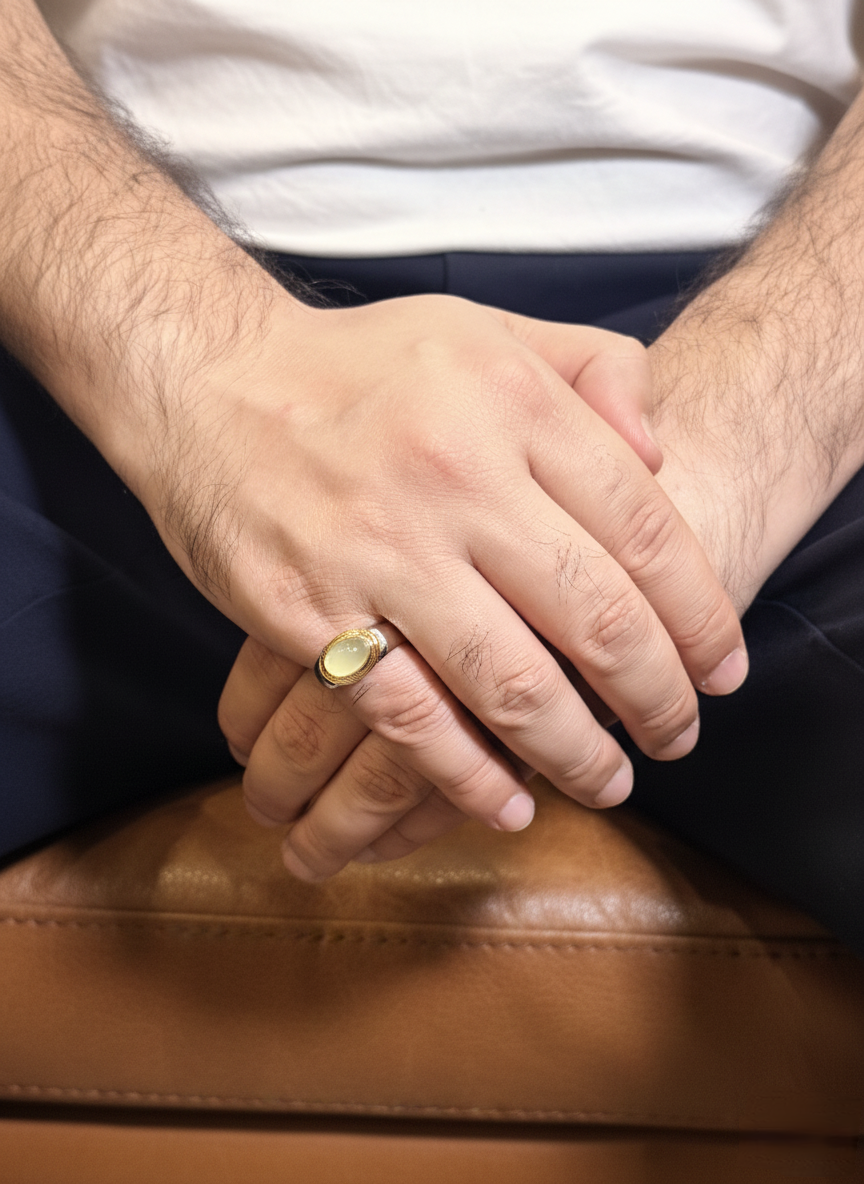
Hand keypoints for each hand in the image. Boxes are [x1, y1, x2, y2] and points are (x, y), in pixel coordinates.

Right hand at [211, 297, 745, 879]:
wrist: (207, 381)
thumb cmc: (360, 365)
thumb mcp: (490, 330)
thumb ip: (595, 370)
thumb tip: (663, 455)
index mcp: (512, 402)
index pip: (644, 527)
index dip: (700, 612)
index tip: (721, 670)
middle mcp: (455, 474)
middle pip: (596, 616)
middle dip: (656, 697)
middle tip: (678, 736)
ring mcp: (379, 548)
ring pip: (512, 683)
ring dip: (576, 753)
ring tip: (610, 783)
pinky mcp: (309, 611)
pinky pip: (407, 717)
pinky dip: (466, 775)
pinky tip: (507, 801)